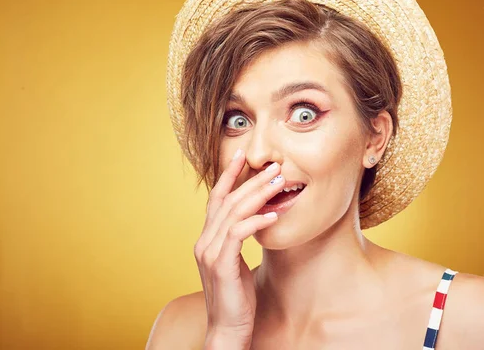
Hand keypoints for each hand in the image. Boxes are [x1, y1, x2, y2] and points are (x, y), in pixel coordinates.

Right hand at [194, 149, 284, 346]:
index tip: (242, 156)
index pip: (216, 199)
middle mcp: (204, 241)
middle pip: (227, 200)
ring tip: (279, 183)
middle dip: (251, 180)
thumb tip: (258, 218)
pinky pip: (238, 234)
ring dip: (258, 195)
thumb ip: (239, 239)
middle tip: (273, 167)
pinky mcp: (220, 265)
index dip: (228, 175)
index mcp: (207, 238)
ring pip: (233, 212)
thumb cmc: (237, 296)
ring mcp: (209, 252)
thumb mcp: (236, 261)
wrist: (228, 328)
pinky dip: (256, 220)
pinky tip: (274, 214)